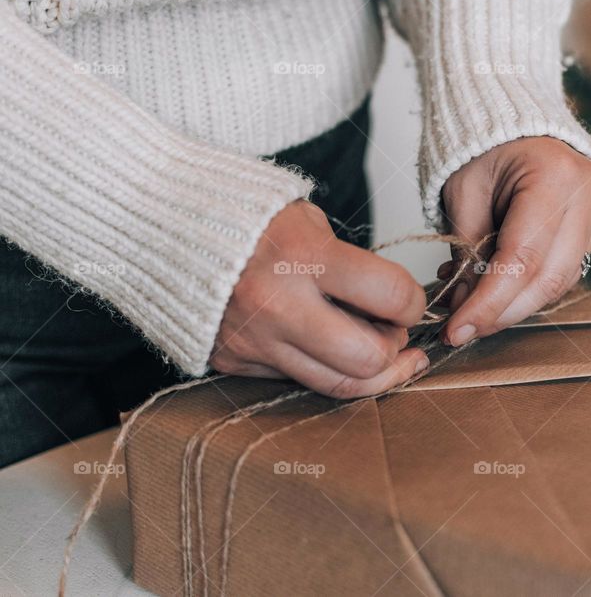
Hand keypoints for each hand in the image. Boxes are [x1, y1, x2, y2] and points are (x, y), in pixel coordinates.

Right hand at [211, 200, 427, 397]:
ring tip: (381, 353)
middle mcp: (278, 304)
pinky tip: (332, 349)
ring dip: (370, 372)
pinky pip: (297, 381)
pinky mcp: (234, 361)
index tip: (410, 300)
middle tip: (393, 331)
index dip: (414, 302)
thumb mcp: (307, 220)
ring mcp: (254, 340)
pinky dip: (323, 368)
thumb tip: (390, 307)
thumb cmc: (246, 217)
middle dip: (394, 347)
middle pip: (368, 357)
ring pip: (337, 385)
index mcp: (302, 255)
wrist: (165, 226)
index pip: (391, 296)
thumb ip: (349, 264)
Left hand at [439, 137, 590, 345]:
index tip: (456, 330)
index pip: (521, 258)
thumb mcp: (463, 194)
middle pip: (547, 279)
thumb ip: (466, 253)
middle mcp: (586, 194)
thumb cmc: (485, 150)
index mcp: (553, 175)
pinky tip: (497, 294)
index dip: (488, 303)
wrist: (513, 127)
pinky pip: (562, 273)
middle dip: (501, 313)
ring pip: (557, 283)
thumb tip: (463, 308)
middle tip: (461, 330)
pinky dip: (527, 291)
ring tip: (474, 313)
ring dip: (513, 307)